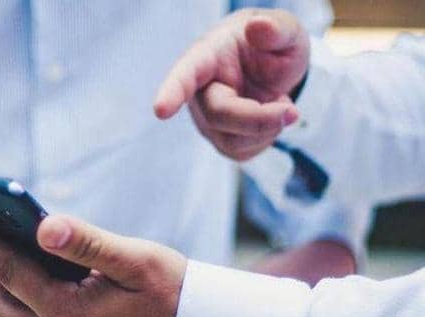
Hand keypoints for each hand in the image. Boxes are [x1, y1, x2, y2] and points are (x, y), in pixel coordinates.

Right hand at [154, 9, 309, 160]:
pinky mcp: (221, 140)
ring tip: (281, 103)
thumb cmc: (272, 44)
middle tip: (293, 111)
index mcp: (206, 57)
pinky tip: (270, 116)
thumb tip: (259, 27)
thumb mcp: (285, 30)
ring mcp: (207, 120)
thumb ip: (277, 28)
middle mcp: (199, 92)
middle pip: (219, 115)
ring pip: (232, 140)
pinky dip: (267, 137)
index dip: (172, 92)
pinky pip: (242, 152)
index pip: (185, 75)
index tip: (161, 110)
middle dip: (259, 119)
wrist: (272, 66)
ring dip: (267, 128)